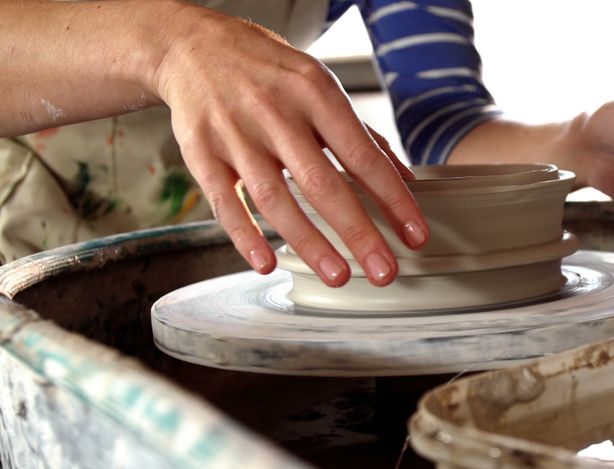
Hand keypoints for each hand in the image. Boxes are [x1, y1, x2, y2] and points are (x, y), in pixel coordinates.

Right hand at [152, 5, 427, 286]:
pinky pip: (223, 201)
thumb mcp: (321, 87)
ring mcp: (233, 133)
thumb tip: (405, 180)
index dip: (392, 199)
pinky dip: (244, 236)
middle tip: (383, 271)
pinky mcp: (199, 152)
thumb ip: (362, 136)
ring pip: (274, 198)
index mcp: (314, 93)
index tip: (415, 234)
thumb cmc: (270, 73)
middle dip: (357, 232)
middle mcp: (274, 112)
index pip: (362, 156)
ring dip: (308, 242)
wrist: (195, 46)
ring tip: (338, 274)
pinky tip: (266, 262)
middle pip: (321, 183)